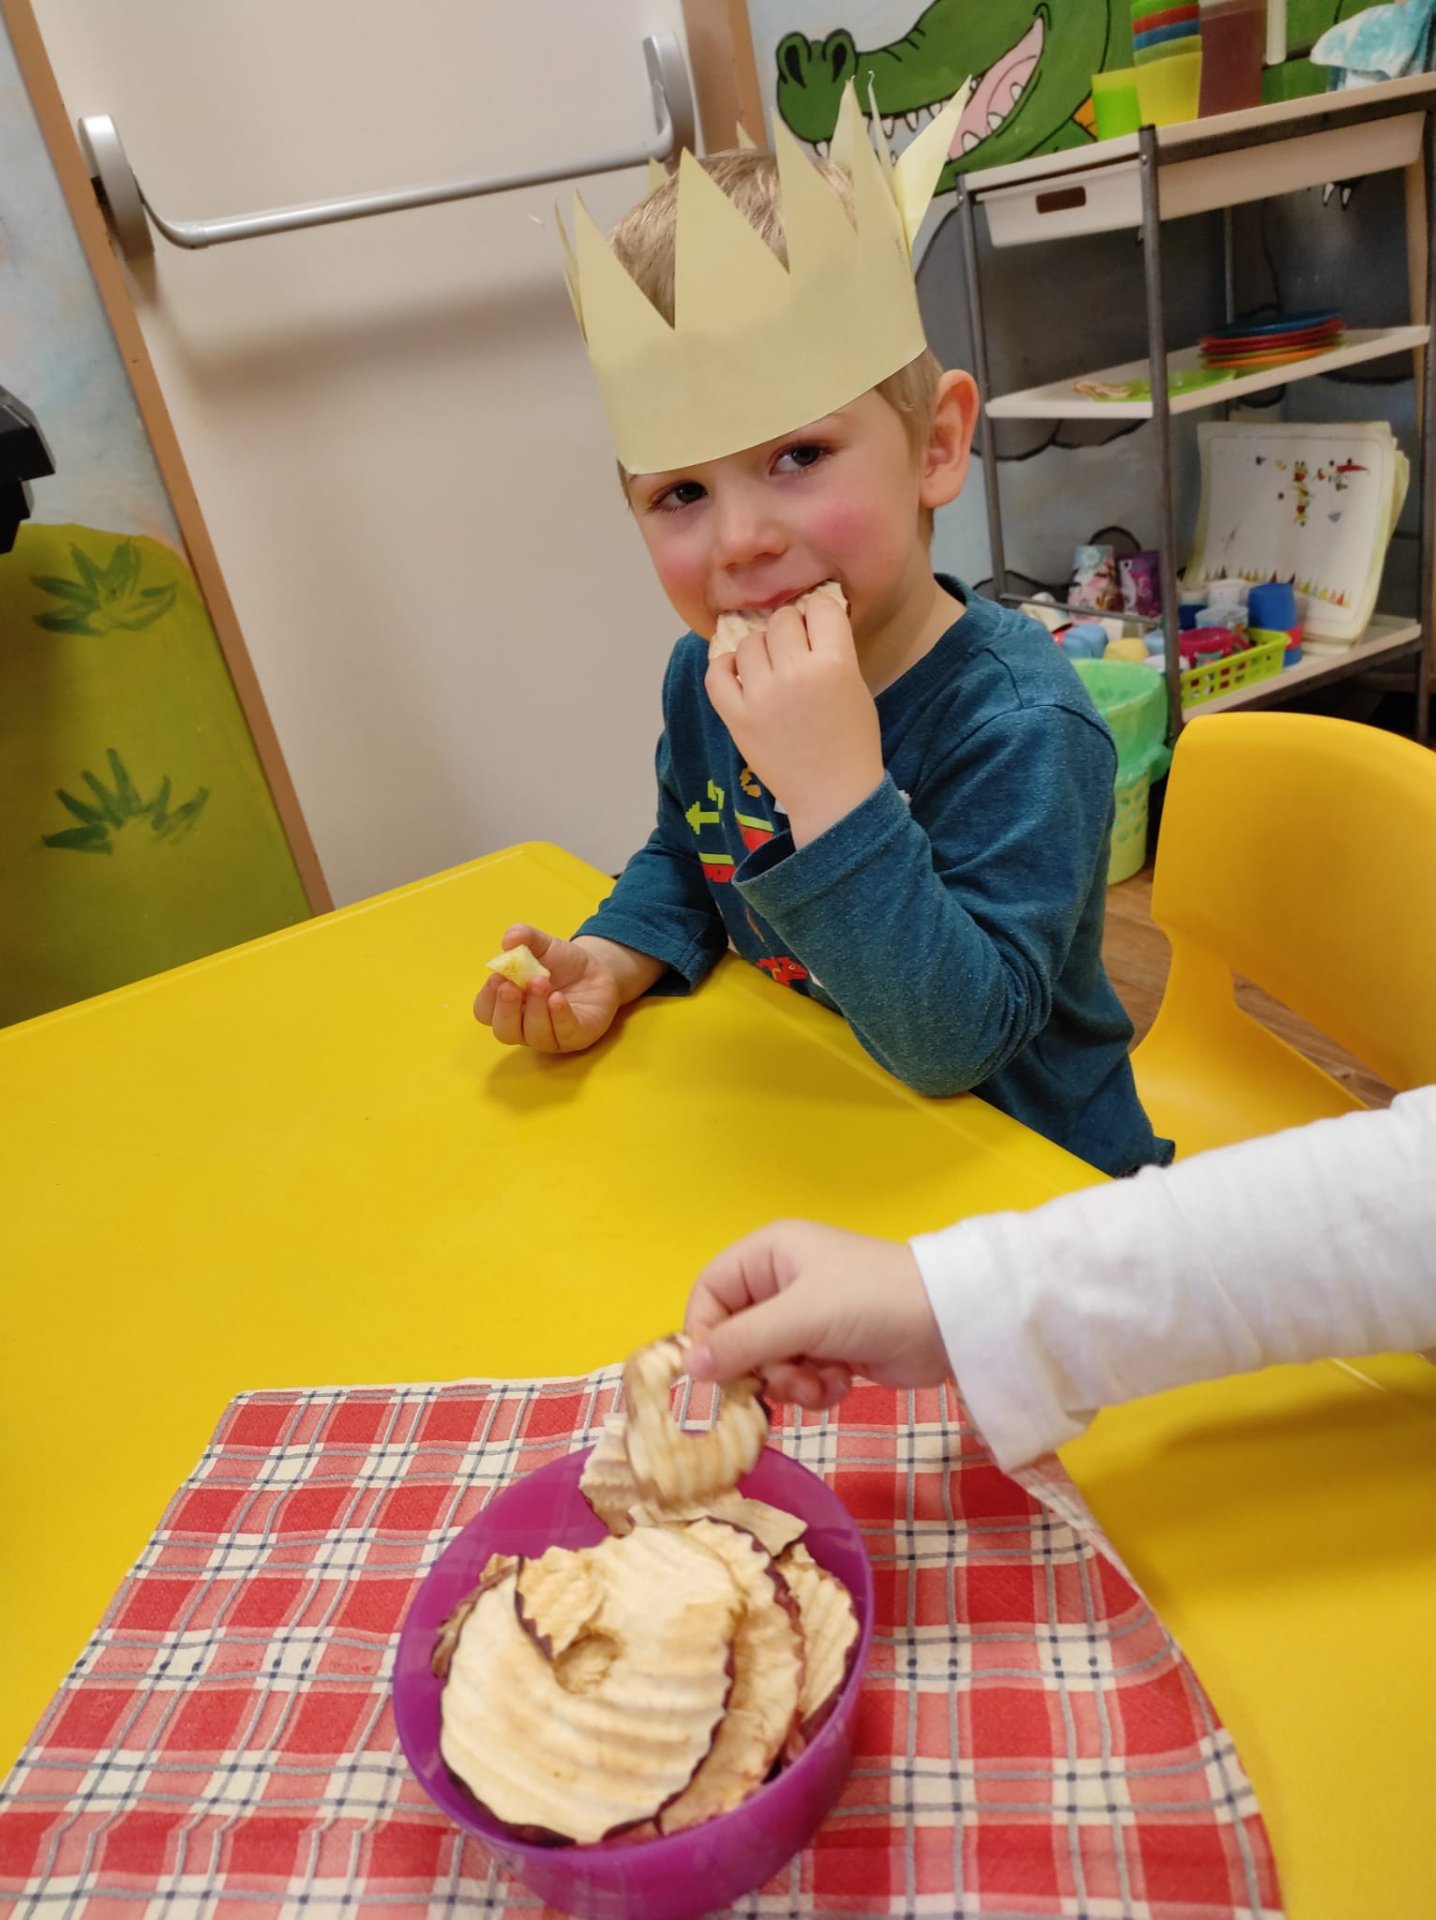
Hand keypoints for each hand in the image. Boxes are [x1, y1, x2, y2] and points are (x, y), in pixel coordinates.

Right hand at [473, 925, 623, 1052]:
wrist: (599, 970)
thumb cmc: (562, 963)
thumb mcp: (541, 944)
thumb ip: (524, 937)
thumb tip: (509, 939)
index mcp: (509, 1005)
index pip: (485, 1012)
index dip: (487, 999)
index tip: (497, 978)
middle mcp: (525, 1026)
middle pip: (505, 1031)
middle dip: (506, 1009)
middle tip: (512, 986)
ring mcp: (550, 1036)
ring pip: (533, 1035)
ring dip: (535, 1009)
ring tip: (542, 981)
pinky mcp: (576, 1037)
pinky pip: (564, 1034)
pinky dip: (558, 1017)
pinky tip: (557, 998)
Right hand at [684, 1220, 949, 1409]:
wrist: (949, 1324)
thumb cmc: (870, 1302)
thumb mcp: (801, 1318)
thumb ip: (742, 1342)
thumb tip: (689, 1369)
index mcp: (768, 1254)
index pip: (709, 1294)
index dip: (707, 1335)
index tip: (718, 1374)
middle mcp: (781, 1282)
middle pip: (736, 1336)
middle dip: (760, 1367)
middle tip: (785, 1380)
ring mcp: (807, 1316)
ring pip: (767, 1363)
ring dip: (791, 1383)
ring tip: (822, 1382)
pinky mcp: (830, 1348)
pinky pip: (798, 1376)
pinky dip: (815, 1387)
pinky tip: (842, 1383)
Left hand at [705, 593, 882, 846]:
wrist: (833, 795)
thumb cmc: (852, 742)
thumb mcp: (856, 686)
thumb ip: (832, 650)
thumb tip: (805, 618)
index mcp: (835, 664)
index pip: (820, 607)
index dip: (819, 615)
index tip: (818, 629)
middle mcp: (796, 673)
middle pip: (782, 620)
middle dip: (790, 631)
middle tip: (794, 653)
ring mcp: (761, 695)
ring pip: (750, 642)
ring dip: (761, 650)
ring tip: (771, 671)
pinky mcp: (736, 717)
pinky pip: (717, 672)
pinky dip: (726, 668)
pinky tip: (740, 675)